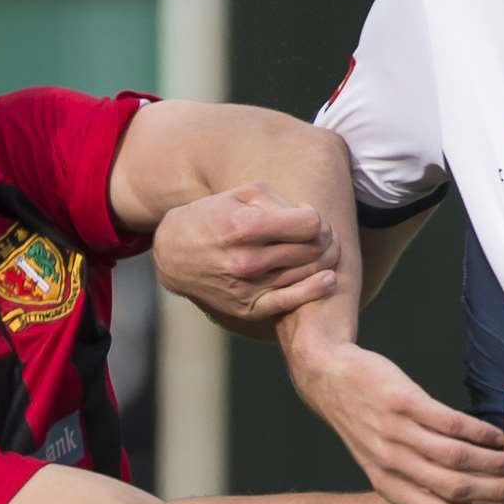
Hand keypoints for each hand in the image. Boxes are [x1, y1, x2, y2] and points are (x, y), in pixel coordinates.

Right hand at [153, 183, 339, 324]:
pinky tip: (330, 279)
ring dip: (324, 259)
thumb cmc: (212, 217)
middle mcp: (246, 260)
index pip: (308, 224)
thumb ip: (278, 201)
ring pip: (307, 273)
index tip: (308, 217)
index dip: (315, 218)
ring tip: (324, 249)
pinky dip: (316, 289)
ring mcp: (247, 287)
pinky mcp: (248, 308)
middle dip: (325, 238)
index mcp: (244, 227)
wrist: (173, 256)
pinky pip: (291, 301)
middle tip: (325, 233)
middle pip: (312, 249)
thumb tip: (311, 220)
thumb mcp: (239, 195)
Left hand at [294, 342, 503, 503]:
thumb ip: (411, 479)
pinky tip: (497, 434)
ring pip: (456, 457)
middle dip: (493, 494)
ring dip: (493, 463)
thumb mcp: (377, 460)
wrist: (329, 375)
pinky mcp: (404, 402)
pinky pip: (450, 423)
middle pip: (452, 488)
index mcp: (387, 483)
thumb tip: (455, 500)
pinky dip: (479, 432)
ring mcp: (397, 433)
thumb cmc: (361, 419)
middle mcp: (392, 463)